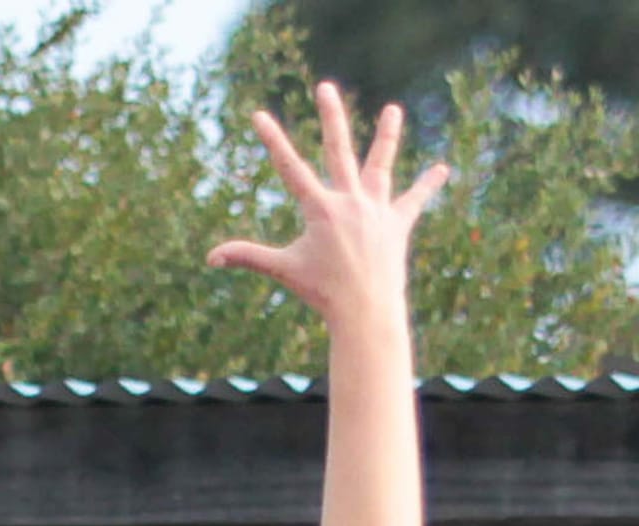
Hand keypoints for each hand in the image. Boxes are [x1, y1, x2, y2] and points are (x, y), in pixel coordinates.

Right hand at [209, 82, 446, 327]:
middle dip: (331, 116)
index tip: (259, 115)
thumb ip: (248, 257)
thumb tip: (211, 258)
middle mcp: (349, 200)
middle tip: (325, 87)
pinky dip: (428, 185)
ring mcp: (375, 209)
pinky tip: (442, 170)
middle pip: (339, 149)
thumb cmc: (322, 294)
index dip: (273, 141)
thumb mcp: (283, 271)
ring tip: (393, 110)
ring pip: (381, 164)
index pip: (290, 168)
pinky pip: (414, 200)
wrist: (365, 311)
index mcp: (320, 209)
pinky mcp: (397, 223)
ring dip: (387, 136)